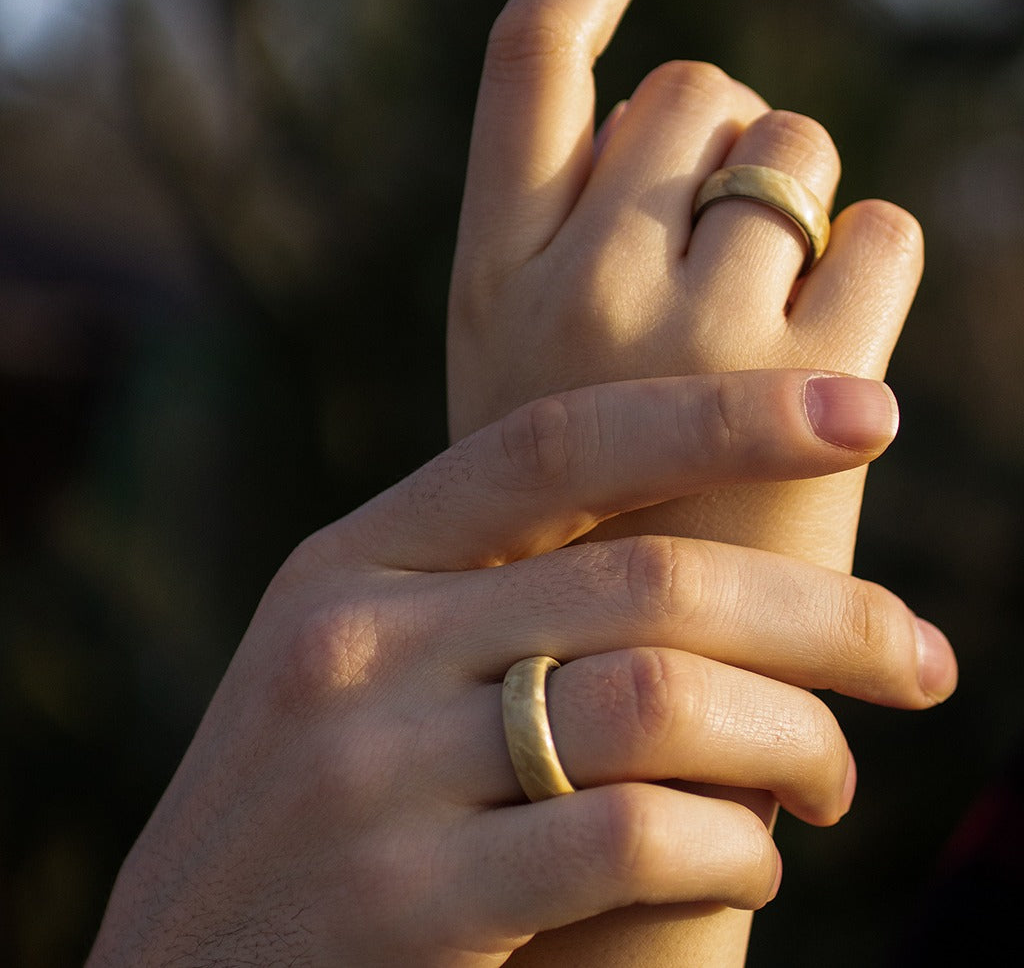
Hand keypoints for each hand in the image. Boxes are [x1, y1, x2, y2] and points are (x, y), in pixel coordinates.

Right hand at [87, 370, 954, 966]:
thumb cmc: (308, 810)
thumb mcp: (359, 666)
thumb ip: (485, 599)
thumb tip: (692, 566)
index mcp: (351, 563)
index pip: (556, 441)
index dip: (723, 413)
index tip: (868, 409)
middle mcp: (357, 643)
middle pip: (647, 580)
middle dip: (824, 613)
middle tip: (921, 655)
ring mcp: (373, 772)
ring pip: (661, 702)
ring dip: (794, 739)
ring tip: (834, 777)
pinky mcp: (408, 905)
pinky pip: (636, 840)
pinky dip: (733, 846)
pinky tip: (750, 861)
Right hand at [448, 0, 921, 571]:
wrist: (617, 694)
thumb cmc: (579, 520)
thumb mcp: (516, 386)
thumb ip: (566, 255)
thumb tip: (685, 111)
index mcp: (487, 283)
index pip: (531, 62)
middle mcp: (572, 291)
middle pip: (693, 86)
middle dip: (723, 142)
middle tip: (715, 254)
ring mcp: (684, 340)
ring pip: (792, 147)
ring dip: (798, 208)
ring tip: (762, 328)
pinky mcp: (798, 396)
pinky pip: (879, 231)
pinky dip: (871, 272)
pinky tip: (828, 370)